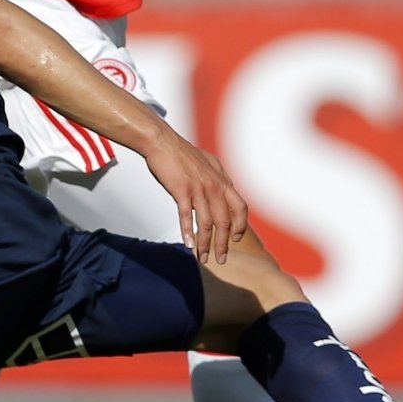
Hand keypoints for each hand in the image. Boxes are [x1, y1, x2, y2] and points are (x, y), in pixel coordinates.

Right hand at [141, 130, 248, 263]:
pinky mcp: (181, 190)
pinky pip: (187, 216)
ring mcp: (198, 188)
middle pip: (225, 221)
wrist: (162, 142)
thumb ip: (219, 177)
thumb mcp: (209, 162)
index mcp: (222, 180)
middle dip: (223, 244)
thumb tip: (228, 188)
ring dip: (205, 244)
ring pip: (206, 223)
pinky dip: (188, 233)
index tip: (235, 239)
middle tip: (221, 260)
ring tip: (202, 258)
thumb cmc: (182, 153)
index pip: (240, 208)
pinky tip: (188, 245)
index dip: (240, 226)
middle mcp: (214, 186)